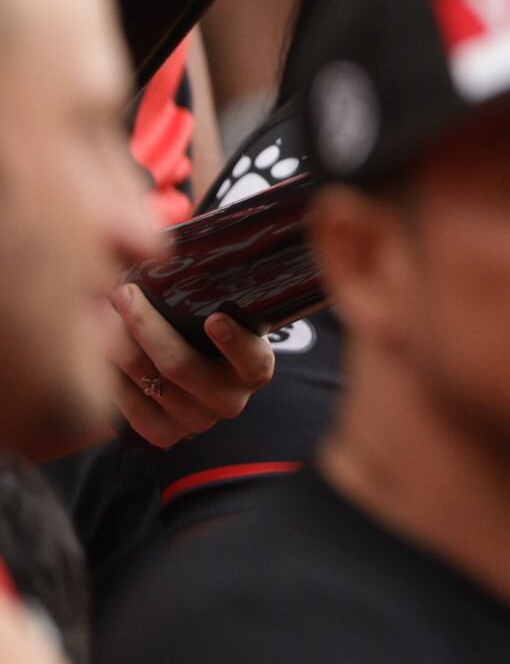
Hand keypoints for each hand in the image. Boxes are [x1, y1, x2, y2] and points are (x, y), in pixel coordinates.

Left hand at [101, 285, 276, 449]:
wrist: (202, 373)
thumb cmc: (212, 325)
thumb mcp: (225, 304)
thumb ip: (211, 275)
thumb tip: (173, 228)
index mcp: (255, 369)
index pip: (252, 360)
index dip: (233, 342)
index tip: (214, 318)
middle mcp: (230, 400)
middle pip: (181, 366)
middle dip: (147, 327)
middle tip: (125, 294)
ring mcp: (196, 421)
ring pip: (149, 382)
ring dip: (120, 346)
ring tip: (100, 315)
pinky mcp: (164, 435)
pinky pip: (131, 408)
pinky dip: (113, 377)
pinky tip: (100, 350)